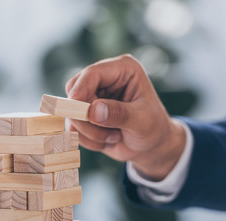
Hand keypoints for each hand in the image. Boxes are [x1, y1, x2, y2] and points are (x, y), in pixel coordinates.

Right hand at [65, 54, 185, 180]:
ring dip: (90, 132)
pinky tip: (107, 141)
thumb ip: (119, 114)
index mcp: (123, 69)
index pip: (92, 73)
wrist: (151, 146)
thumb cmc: (153, 128)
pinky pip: (73, 127)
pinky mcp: (85, 114)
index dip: (81, 89)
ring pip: (71, 113)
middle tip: (104, 133)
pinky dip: (87, 139)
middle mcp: (105, 79)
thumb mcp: (142, 120)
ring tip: (114, 137)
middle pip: (74, 91)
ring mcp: (93, 96)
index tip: (74, 107)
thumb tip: (94, 111)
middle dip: (85, 117)